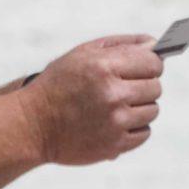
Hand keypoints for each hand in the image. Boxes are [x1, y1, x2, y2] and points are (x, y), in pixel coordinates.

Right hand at [23, 34, 163, 164]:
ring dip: (139, 108)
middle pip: (156, 87)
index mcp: (104, 66)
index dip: (150, 64)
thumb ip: (122, 44)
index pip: (153, 62)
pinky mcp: (115, 144)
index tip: (141, 68)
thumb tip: (154, 44)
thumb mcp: (83, 53)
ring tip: (116, 106)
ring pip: (152, 110)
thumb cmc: (58, 84)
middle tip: (123, 88)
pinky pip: (144, 133)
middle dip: (143, 85)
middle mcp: (112, 93)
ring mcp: (115, 121)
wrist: (32, 125)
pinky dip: (134, 128)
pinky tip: (115, 122)